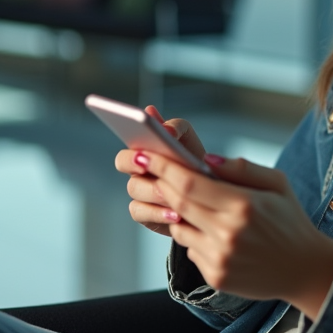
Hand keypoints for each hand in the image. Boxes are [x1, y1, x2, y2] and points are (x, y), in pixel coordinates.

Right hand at [114, 105, 205, 236]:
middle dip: (132, 162)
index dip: (130, 141)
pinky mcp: (145, 213)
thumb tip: (157, 117)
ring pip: (134, 188)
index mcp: (145, 146)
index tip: (141, 149)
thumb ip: (174, 127)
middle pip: (122, 162)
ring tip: (171, 194)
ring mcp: (139, 190)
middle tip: (145, 165)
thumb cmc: (196, 161)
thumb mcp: (188, 140)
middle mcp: (138, 167)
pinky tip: (176, 215)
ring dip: (153, 190)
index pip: (127, 137)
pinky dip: (158, 214)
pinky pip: (140, 212)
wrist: (210, 193)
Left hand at [145, 150, 332, 319]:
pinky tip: (215, 234)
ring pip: (179, 229)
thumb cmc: (290, 220)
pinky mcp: (216, 277)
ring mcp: (220, 258)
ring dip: (177, 213)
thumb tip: (206, 160)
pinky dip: (194, 237)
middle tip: (146, 170)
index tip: (145, 155)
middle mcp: (228, 234)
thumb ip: (242, 169)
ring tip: (195, 206)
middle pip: (178, 204)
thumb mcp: (277, 183)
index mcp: (243, 205)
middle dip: (160, 184)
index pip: (190, 183)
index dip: (163, 167)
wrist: (305, 270)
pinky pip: (190, 250)